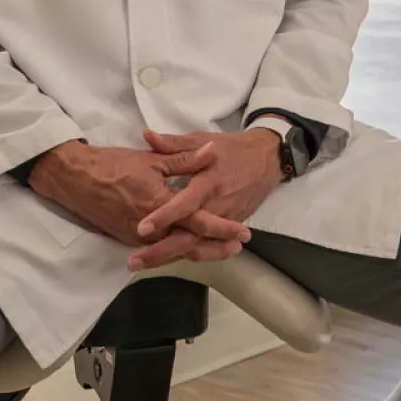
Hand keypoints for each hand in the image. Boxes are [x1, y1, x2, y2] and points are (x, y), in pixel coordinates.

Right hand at [28, 141, 249, 266]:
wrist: (77, 179)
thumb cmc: (114, 165)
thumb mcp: (152, 159)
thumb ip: (184, 159)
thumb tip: (211, 152)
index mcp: (160, 205)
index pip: (199, 221)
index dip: (222, 227)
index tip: (242, 232)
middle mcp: (152, 228)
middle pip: (191, 244)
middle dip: (216, 247)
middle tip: (238, 246)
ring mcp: (140, 238)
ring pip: (176, 250)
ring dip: (200, 250)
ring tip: (221, 250)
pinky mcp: (130, 240)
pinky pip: (160, 248)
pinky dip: (178, 248)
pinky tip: (190, 245)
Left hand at [130, 128, 283, 268]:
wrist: (266, 160)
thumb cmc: (231, 149)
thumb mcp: (202, 139)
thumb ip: (173, 143)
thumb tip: (147, 136)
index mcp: (207, 183)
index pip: (184, 205)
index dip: (164, 217)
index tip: (141, 228)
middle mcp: (216, 208)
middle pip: (188, 237)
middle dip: (161, 251)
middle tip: (134, 262)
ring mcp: (224, 222)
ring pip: (195, 248)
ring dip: (169, 258)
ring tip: (141, 265)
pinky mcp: (228, 229)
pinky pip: (206, 247)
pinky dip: (186, 256)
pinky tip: (166, 261)